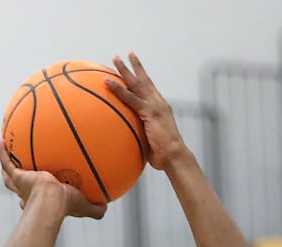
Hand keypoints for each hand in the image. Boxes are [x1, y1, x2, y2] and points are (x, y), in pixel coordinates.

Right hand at [0, 140, 106, 218]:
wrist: (51, 203)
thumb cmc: (66, 206)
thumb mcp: (84, 206)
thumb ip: (95, 208)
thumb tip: (106, 208)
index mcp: (40, 200)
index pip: (34, 198)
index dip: (33, 196)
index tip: (38, 188)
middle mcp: (28, 192)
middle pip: (19, 184)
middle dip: (17, 178)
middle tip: (19, 169)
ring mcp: (21, 183)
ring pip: (9, 172)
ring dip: (6, 161)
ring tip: (5, 148)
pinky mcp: (17, 176)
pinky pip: (6, 161)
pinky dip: (2, 152)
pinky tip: (0, 139)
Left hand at [106, 53, 186, 170]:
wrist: (173, 156)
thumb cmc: (162, 155)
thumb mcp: (150, 142)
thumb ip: (141, 136)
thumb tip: (128, 141)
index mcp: (159, 108)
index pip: (149, 89)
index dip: (142, 77)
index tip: (135, 67)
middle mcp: (158, 103)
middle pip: (143, 80)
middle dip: (134, 67)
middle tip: (124, 55)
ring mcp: (154, 106)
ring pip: (137, 83)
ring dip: (125, 70)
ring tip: (115, 59)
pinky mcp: (149, 112)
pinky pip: (130, 98)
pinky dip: (118, 89)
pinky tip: (108, 83)